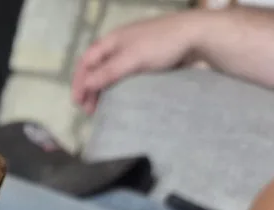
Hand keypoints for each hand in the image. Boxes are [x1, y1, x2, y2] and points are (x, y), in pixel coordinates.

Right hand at [72, 11, 203, 114]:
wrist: (196, 35)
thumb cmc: (161, 44)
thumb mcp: (132, 58)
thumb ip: (108, 72)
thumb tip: (85, 85)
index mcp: (112, 40)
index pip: (86, 61)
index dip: (79, 81)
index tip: (78, 103)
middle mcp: (119, 44)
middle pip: (95, 68)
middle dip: (88, 88)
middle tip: (90, 110)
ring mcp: (132, 51)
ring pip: (108, 72)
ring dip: (101, 90)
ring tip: (101, 108)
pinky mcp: (144, 60)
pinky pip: (122, 75)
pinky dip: (114, 87)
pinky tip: (117, 98)